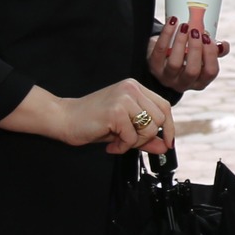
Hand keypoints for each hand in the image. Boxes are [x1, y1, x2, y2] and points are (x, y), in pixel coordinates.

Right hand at [3, 79, 173, 155]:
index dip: (169, 126)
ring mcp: (124, 98)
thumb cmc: (93, 122)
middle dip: (146, 137)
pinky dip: (122, 147)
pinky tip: (111, 145)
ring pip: (149, 128)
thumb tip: (165, 147)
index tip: (167, 142)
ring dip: (134, 142)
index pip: (164, 105)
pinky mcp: (116, 111)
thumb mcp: (124, 128)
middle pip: (160, 118)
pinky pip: (132, 137)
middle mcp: (132, 88)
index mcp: (135, 88)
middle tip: (128, 142)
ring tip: (118, 142)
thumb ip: (145, 136)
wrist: (65, 118)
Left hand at [146, 16, 223, 92]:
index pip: (210, 72)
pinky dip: (166, 34)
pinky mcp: (153, 67)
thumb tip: (223, 45)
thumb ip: (214, 51)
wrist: (162, 54)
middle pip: (192, 71)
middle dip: (196, 49)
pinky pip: (160, 51)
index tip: (208, 38)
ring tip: (184, 26)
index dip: (211, 55)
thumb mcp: (201, 56)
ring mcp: (166, 77)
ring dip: (181, 42)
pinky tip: (173, 22)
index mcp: (199, 81)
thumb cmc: (186, 54)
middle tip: (196, 31)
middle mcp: (183, 83)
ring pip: (174, 64)